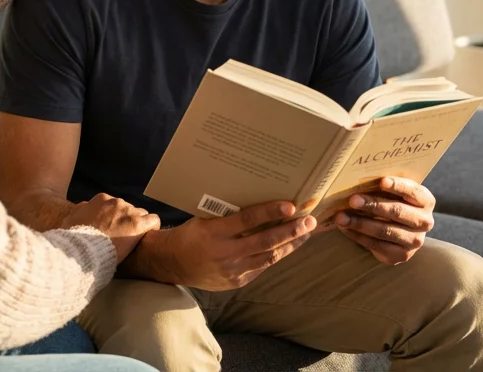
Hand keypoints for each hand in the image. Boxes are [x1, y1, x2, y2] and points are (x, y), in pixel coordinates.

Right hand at [61, 193, 160, 262]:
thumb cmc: (74, 239)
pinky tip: (147, 239)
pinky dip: (152, 229)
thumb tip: (84, 207)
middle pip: (129, 210)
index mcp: (101, 199)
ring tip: (133, 242)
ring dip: (138, 226)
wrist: (83, 250)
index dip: (116, 218)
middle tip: (122, 238)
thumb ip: (80, 211)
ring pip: (142, 215)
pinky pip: (154, 221)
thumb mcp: (71, 219)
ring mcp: (129, 212)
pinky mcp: (139, 224)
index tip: (113, 230)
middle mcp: (116, 202)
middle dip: (127, 222)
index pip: (115, 205)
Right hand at [128, 201, 316, 290]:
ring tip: (307, 232)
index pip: (247, 220)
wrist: (172, 264)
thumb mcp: (204, 220)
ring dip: (290, 244)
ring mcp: (233, 270)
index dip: (270, 212)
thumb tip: (259, 202)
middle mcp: (224, 253)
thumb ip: (228, 215)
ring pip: (269, 257)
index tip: (290, 206)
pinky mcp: (237, 281)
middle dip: (291, 231)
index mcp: (213, 232)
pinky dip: (277, 255)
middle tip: (310, 220)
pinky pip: (262, 267)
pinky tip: (289, 246)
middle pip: (265, 242)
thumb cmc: (190, 234)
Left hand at [335, 177, 434, 265]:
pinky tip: (345, 228)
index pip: (413, 191)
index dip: (397, 186)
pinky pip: (376, 245)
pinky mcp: (401, 255)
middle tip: (352, 200)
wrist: (402, 231)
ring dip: (360, 223)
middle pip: (397, 211)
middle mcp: (424, 222)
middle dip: (373, 205)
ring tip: (341, 217)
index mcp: (426, 201)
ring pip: (385, 231)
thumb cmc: (394, 203)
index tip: (381, 181)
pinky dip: (358, 236)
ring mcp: (414, 241)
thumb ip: (384, 186)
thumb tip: (356, 179)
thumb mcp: (395, 193)